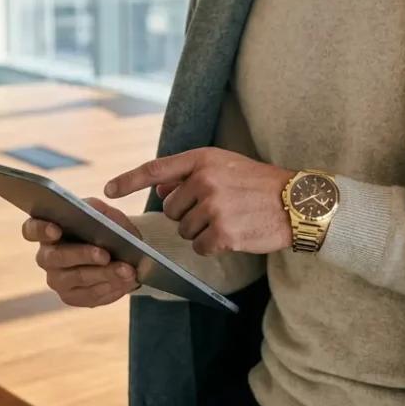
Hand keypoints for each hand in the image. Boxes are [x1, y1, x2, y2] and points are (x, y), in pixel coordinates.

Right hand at [21, 198, 140, 307]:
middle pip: (56, 258)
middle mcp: (46, 257)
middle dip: (83, 255)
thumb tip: (94, 213)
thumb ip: (97, 209)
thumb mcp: (103, 213)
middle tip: (105, 255)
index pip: (31, 229)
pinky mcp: (72, 297)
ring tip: (127, 270)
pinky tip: (126, 281)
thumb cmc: (104, 227)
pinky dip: (111, 287)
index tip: (56, 230)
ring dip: (104, 275)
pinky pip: (90, 295)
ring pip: (77, 279)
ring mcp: (57, 279)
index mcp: (47, 230)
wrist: (120, 249)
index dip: (40, 230)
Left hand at [104, 148, 294, 256]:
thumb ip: (192, 174)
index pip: (156, 168)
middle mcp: (205, 180)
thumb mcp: (226, 166)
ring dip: (201, 231)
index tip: (108, 190)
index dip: (128, 180)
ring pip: (184, 229)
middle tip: (216, 210)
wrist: (296, 203)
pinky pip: (199, 246)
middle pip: (171, 209)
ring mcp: (214, 207)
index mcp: (204, 159)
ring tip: (228, 220)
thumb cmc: (259, 184)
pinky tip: (232, 236)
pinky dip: (211, 246)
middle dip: (187, 214)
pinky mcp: (223, 233)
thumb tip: (162, 191)